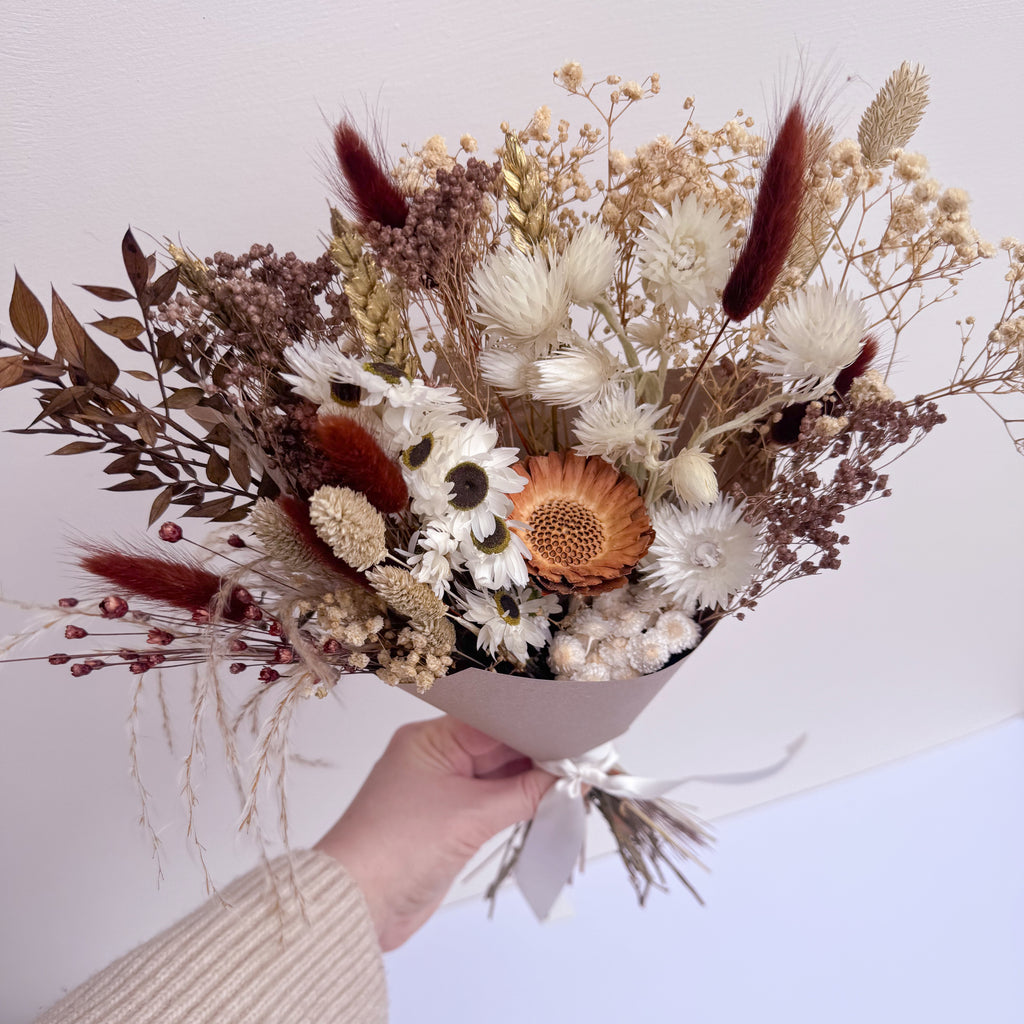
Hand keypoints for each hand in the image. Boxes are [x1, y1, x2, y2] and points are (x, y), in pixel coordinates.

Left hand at [315, 716, 554, 950]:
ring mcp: (442, 790)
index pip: (493, 720)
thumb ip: (524, 793)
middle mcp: (436, 757)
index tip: (576, 726)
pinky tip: (551, 797)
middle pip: (498, 744)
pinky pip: (492, 801)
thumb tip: (568, 776)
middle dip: (539, 749)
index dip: (535, 723)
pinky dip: (519, 800)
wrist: (357, 907)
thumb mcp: (470, 816)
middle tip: (587, 751)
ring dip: (533, 776)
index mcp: (430, 739)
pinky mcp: (449, 821)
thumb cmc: (398, 849)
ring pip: (498, 774)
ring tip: (578, 771)